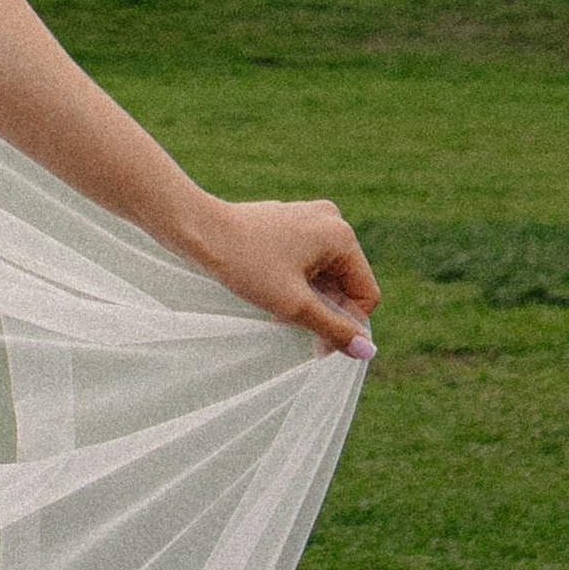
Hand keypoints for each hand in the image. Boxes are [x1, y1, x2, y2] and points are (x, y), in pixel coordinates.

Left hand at [185, 194, 378, 355]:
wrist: (200, 230)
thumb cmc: (247, 264)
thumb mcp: (295, 305)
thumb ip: (334, 329)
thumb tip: (368, 351)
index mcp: (340, 235)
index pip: (365, 294)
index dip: (347, 325)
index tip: (317, 346)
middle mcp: (331, 220)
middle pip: (345, 284)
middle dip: (323, 311)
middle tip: (291, 326)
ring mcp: (310, 218)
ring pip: (326, 276)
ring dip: (308, 301)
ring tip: (279, 313)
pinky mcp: (291, 222)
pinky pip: (309, 262)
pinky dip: (297, 284)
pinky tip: (273, 295)